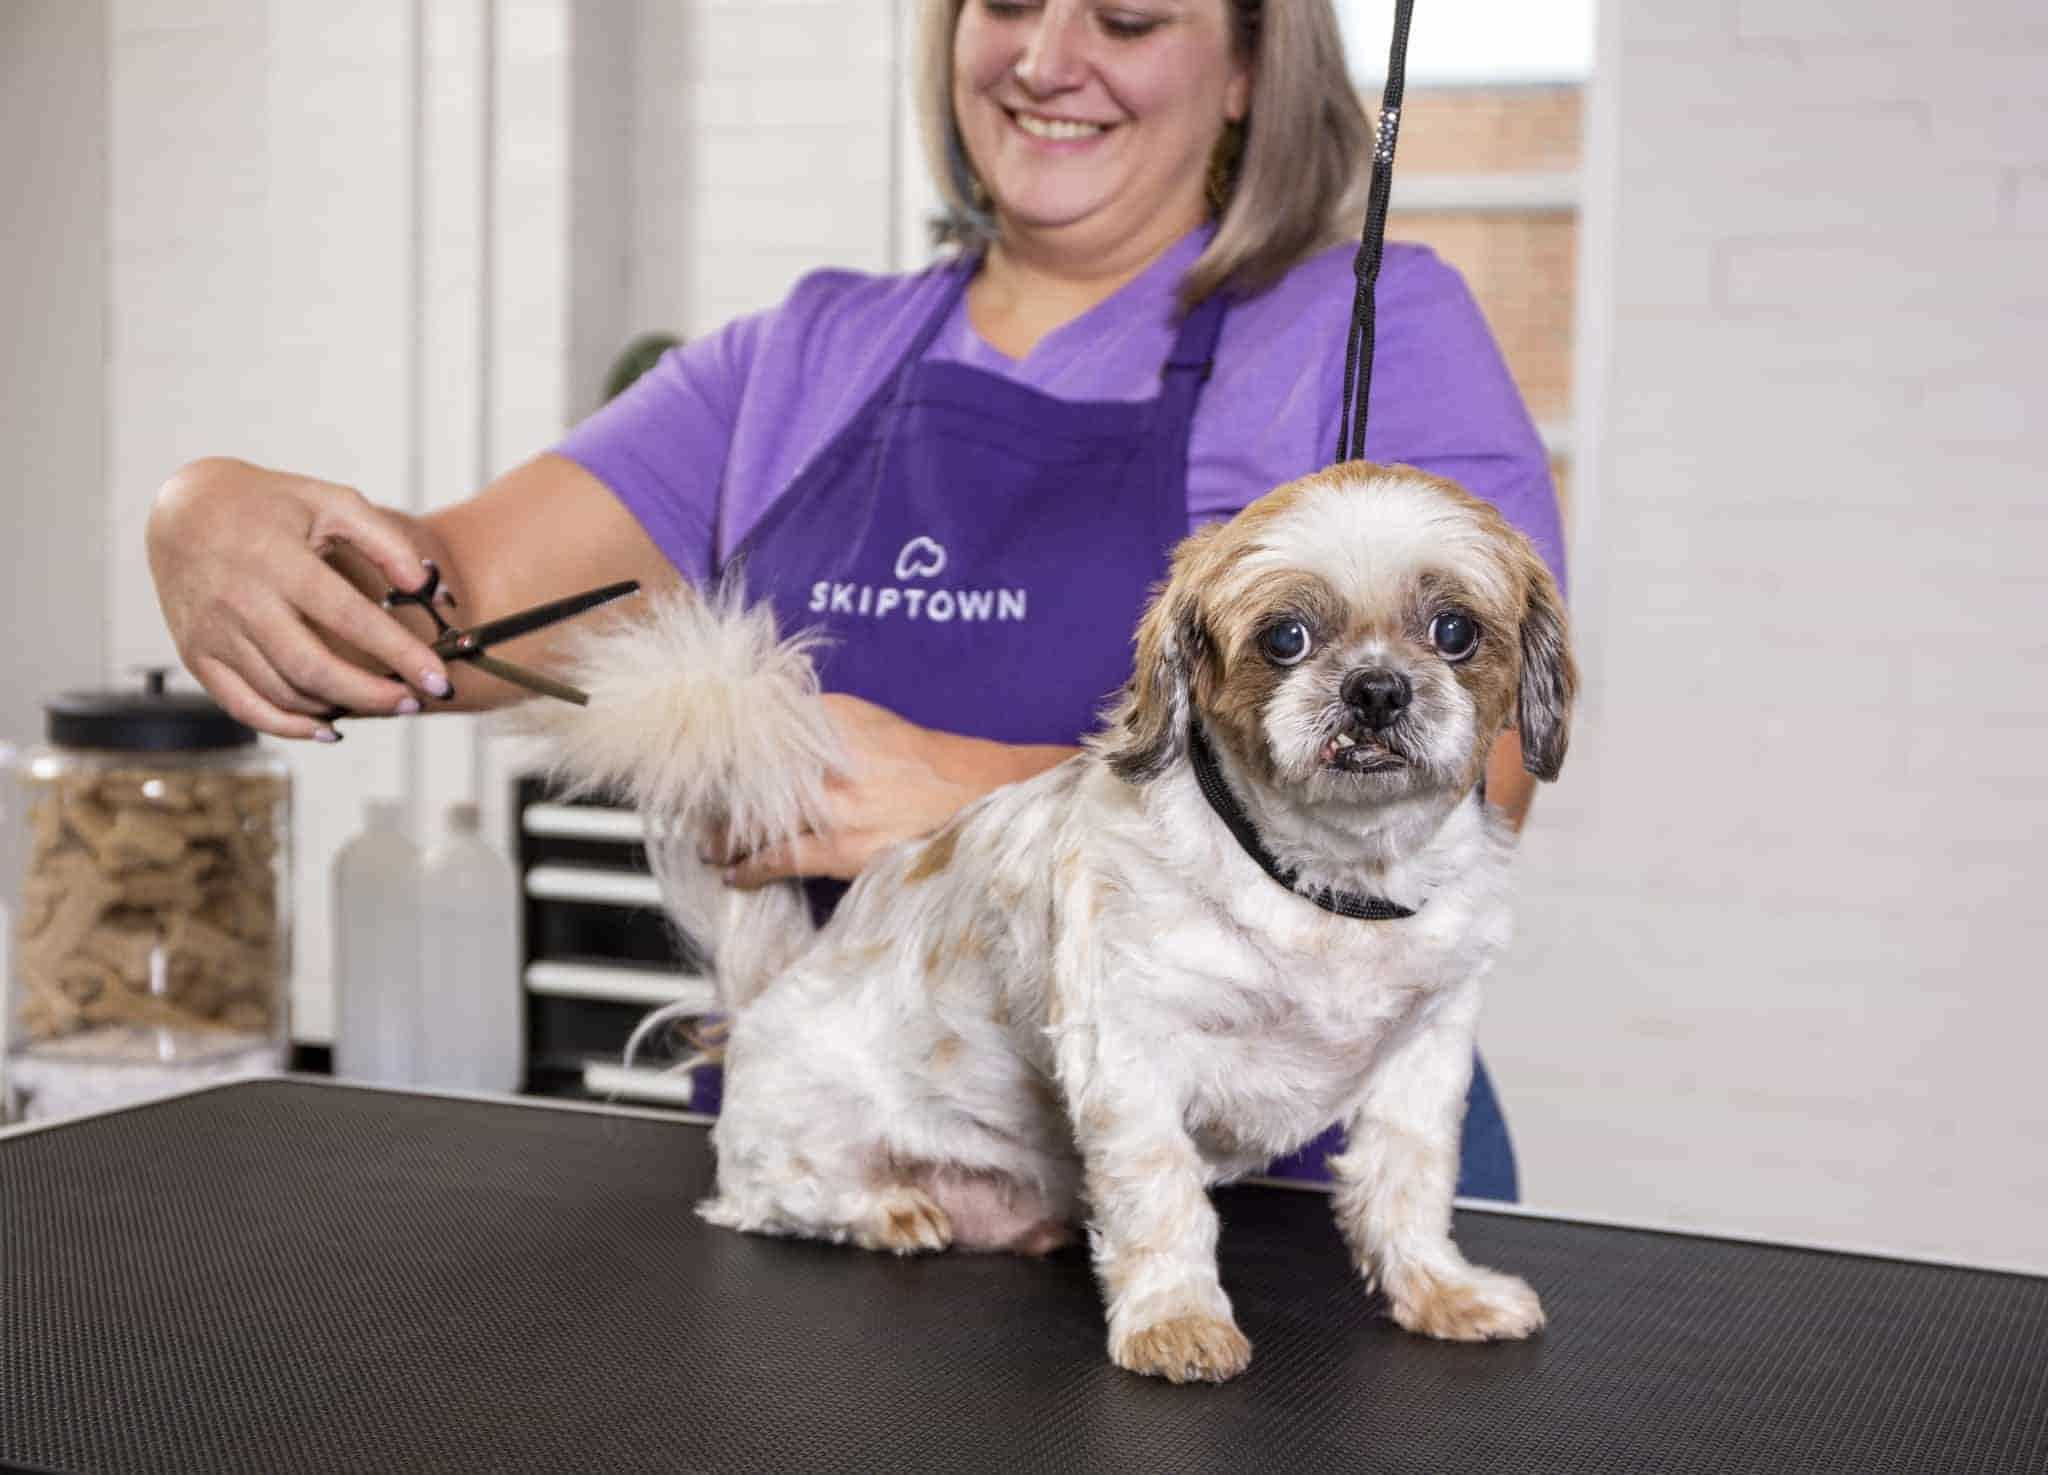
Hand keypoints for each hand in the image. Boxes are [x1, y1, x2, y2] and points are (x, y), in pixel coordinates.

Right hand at [146, 458, 456, 739]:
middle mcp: (240, 600)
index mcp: (277, 560)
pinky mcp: (196, 655)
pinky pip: (245, 707)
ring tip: (382, 702)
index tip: (439, 680)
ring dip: (340, 708)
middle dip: (373, 695)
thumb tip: (426, 589)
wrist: (184, 510)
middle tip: (413, 702)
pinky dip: (290, 726)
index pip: (350, 618)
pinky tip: (329, 727)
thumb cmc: (271, 505)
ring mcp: (213, 632)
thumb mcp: (331, 502)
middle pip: (314, 669)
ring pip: (284, 693)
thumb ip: (385, 541)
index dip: (400, 654)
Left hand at [719, 695, 1075, 885]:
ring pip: (753, 820)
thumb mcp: (867, 722)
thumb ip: (817, 723)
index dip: (716, 750)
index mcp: (829, 717)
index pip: (751, 731)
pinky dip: (749, 867)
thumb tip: (766, 732)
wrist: (977, 796)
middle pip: (742, 775)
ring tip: (705, 841)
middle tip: (690, 805)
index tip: (693, 762)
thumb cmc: (924, 761)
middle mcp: (825, 755)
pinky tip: (732, 873)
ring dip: (721, 833)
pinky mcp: (841, 847)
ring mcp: (832, 804)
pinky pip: (779, 859)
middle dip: (711, 793)